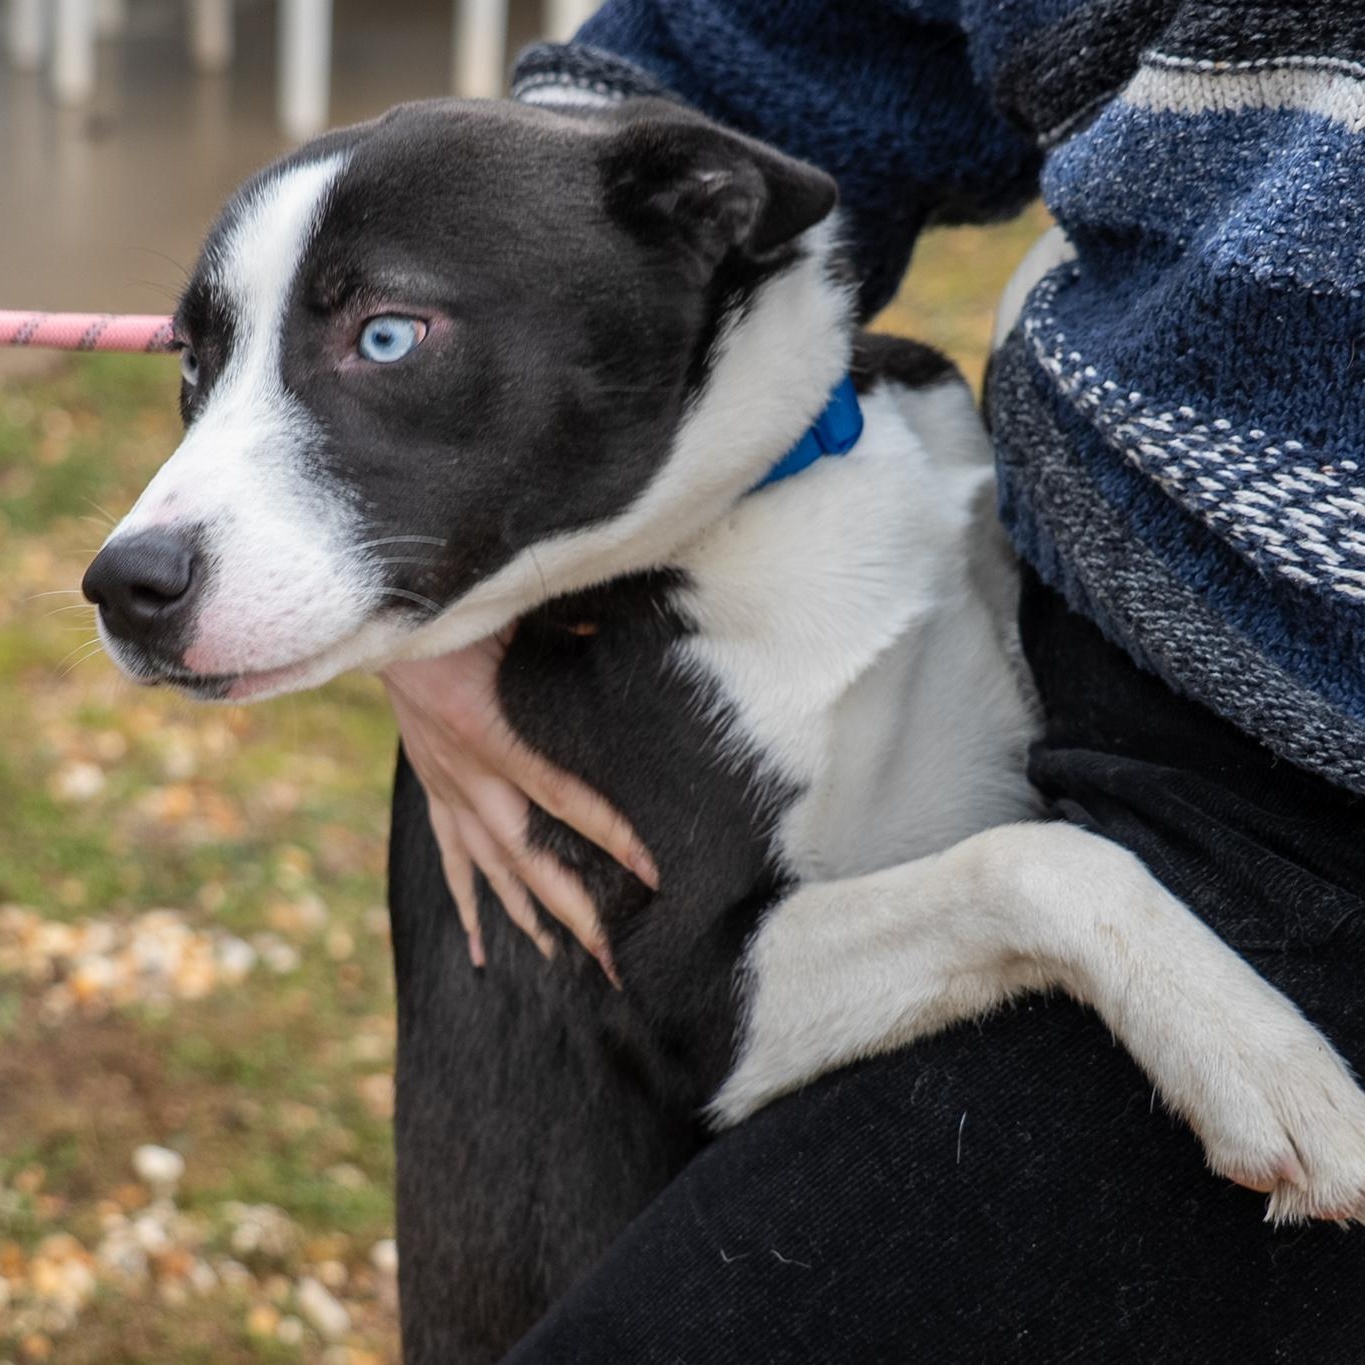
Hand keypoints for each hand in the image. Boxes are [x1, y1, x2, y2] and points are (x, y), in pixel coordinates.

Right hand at [381, 634, 657, 977]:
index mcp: (489, 733)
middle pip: (528, 857)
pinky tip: (478, 949)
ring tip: (562, 957)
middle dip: (574, 909)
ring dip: (526, 915)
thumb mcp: (514, 619)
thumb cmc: (458, 610)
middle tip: (615, 955)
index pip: (562, 798)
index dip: (610, 835)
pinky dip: (465, 903)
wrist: (381, 615)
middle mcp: (466, 774)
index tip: (653, 871)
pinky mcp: (432, 787)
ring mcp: (446, 786)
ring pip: (489, 868)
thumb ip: (571, 638)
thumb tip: (626, 641)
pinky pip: (449, 857)